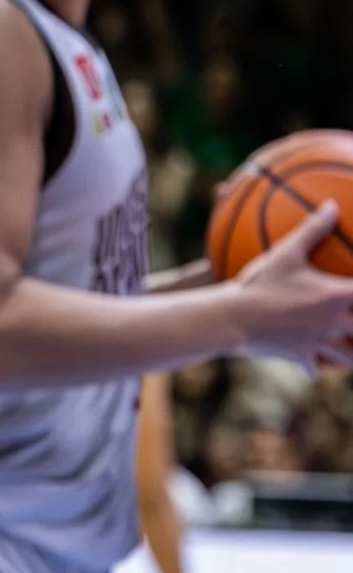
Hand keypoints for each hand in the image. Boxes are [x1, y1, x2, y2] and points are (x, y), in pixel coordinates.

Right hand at [232, 203, 352, 366]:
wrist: (232, 320)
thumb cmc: (259, 284)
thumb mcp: (285, 252)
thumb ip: (313, 228)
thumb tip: (331, 205)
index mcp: (339, 296)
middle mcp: (335, 323)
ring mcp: (319, 343)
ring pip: (350, 358)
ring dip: (352, 353)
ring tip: (350, 346)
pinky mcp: (300, 357)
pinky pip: (316, 367)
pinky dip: (319, 366)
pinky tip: (316, 363)